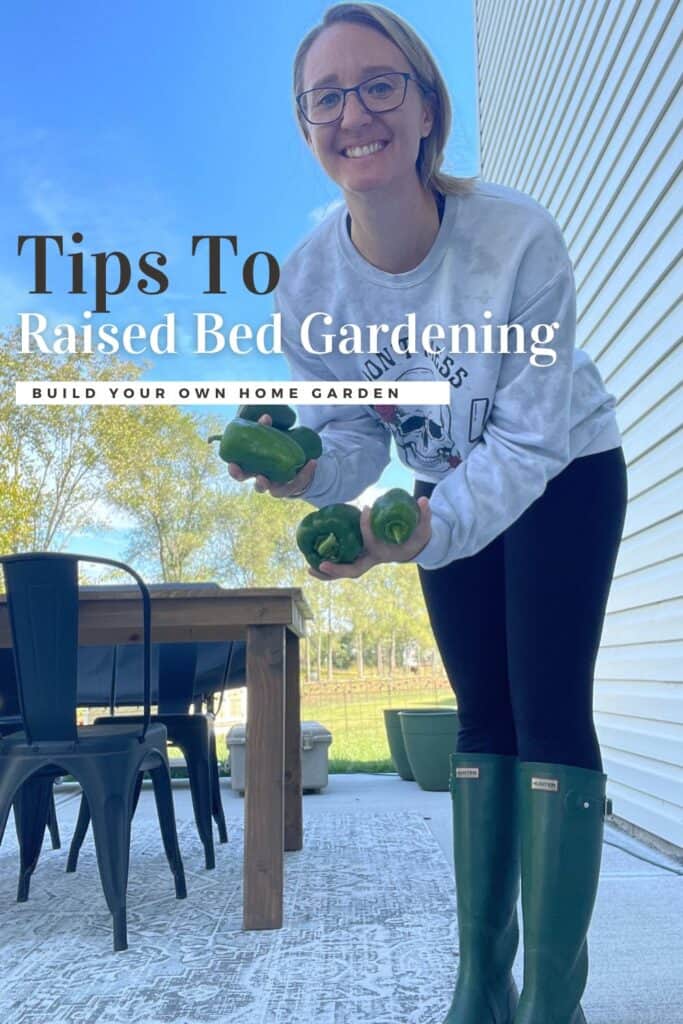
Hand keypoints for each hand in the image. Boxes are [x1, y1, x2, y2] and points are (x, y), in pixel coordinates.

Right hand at [227, 413, 316, 497]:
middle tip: (253, 473)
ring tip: (267, 477)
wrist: (295, 465)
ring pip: (273, 490)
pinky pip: (298, 483)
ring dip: (273, 484)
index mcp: (254, 471)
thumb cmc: (276, 451)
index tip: (232, 465)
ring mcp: (278, 486)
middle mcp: (264, 481)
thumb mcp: (270, 440)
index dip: (235, 471)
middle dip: (256, 483)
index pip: (240, 473)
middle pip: (255, 485)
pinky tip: (313, 462)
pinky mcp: (292, 487)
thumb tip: (265, 417)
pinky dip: (305, 473)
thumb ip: (265, 430)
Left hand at [308, 498, 431, 580]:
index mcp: (384, 553)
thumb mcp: (422, 529)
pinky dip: (328, 568)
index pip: (372, 541)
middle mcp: (371, 559)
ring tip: (309, 569)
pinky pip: (341, 565)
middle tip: (321, 564)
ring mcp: (363, 560)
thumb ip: (424, 516)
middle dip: (337, 569)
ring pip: (344, 571)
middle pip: (353, 570)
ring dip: (327, 573)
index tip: (365, 509)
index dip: (367, 527)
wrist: (411, 548)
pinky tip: (312, 562)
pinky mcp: (358, 557)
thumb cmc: (415, 538)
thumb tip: (423, 500)